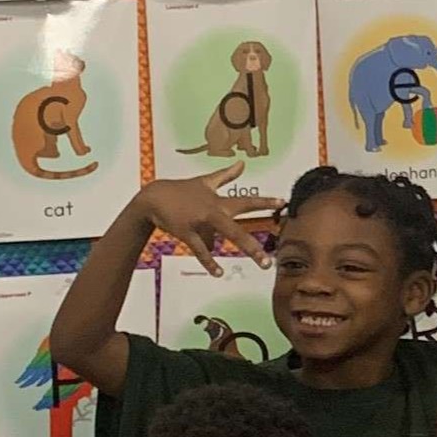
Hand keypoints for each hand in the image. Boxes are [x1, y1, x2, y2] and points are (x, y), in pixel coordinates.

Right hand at [138, 167, 274, 275]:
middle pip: (239, 226)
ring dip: (246, 249)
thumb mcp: (205, 182)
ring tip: (262, 264)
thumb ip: (226, 175)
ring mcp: (200, 221)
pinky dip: (209, 262)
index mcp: (219, 202)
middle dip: (255, 240)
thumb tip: (242, 164)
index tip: (283, 202)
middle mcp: (213, 211)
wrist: (153, 198)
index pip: (246, 202)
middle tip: (273, 254)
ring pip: (227, 235)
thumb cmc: (182, 191)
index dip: (265, 202)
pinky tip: (219, 272)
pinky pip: (201, 250)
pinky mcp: (186, 232)